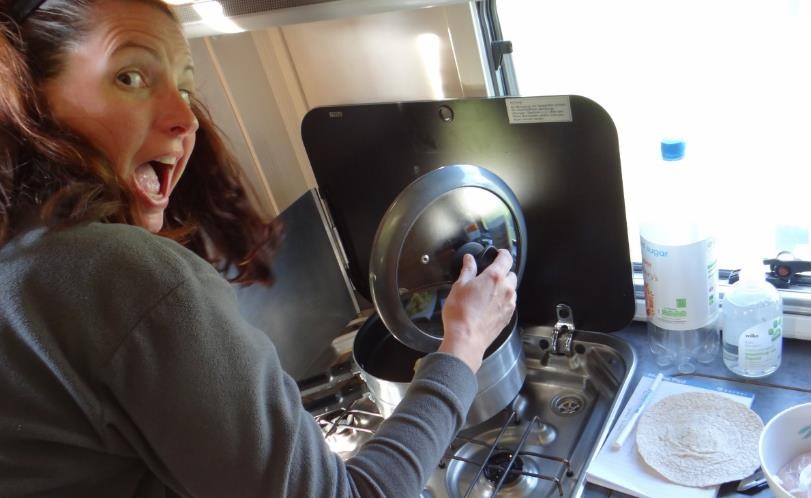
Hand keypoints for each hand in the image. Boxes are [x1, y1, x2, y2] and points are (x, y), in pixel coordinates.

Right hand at [438, 249, 516, 372]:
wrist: (466, 339)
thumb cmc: (460, 312)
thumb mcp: (459, 286)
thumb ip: (468, 270)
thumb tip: (469, 259)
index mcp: (494, 277)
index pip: (506, 258)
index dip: (502, 253)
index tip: (497, 253)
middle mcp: (506, 289)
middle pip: (511, 274)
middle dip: (502, 272)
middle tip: (488, 275)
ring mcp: (509, 304)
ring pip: (511, 289)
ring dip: (503, 287)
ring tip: (487, 292)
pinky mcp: (508, 317)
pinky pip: (509, 303)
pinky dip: (502, 300)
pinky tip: (489, 305)